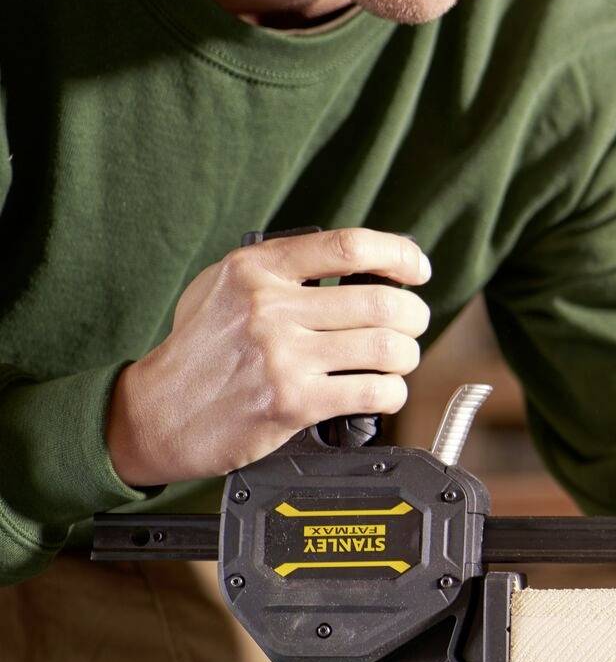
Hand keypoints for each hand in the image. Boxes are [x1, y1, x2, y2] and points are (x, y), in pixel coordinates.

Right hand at [105, 228, 431, 488]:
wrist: (152, 414)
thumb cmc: (198, 351)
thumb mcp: (224, 288)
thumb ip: (282, 269)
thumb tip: (362, 262)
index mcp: (256, 269)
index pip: (349, 247)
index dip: (399, 254)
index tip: (416, 269)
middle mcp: (268, 308)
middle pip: (383, 301)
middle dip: (414, 316)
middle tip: (411, 327)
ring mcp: (280, 356)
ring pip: (387, 347)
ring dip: (406, 357)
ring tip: (397, 362)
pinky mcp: (290, 402)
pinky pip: (374, 391)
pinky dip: (392, 394)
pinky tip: (382, 393)